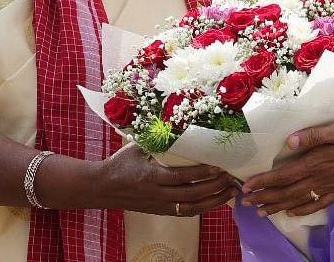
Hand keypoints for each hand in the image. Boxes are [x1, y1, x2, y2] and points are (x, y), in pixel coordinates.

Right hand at [89, 144, 236, 216]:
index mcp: (150, 176)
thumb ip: (156, 139)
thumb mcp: (136, 148)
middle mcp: (157, 194)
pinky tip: (215, 200)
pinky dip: (203, 207)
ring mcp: (159, 205)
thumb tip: (177, 121)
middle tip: (231, 178)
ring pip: (191, 208)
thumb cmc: (119, 164)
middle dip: (214, 187)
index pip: (181, 177)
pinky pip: (185, 213)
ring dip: (214, 201)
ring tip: (231, 192)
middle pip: (190, 195)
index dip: (201, 174)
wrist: (101, 188)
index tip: (218, 167)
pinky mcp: (160, 211)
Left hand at [240, 118, 333, 216]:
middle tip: (246, 203)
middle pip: (287, 191)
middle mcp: (321, 178)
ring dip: (278, 206)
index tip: (247, 187)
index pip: (284, 175)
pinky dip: (303, 210)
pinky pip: (318, 203)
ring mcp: (330, 186)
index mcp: (317, 161)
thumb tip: (290, 141)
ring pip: (299, 200)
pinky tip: (293, 212)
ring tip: (261, 211)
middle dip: (265, 197)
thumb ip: (314, 135)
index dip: (264, 182)